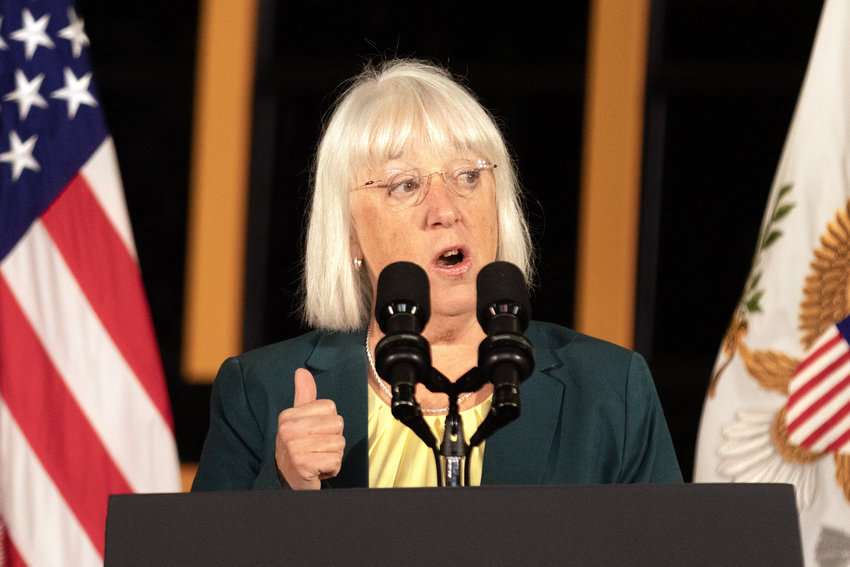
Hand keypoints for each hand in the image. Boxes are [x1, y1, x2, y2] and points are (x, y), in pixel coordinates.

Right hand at [275, 368, 344, 489]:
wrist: (289, 481)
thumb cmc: (298, 448)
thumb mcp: (299, 419)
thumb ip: (304, 396)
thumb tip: (302, 371)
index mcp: (287, 416)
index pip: (330, 407)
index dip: (328, 423)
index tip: (313, 434)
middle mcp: (288, 430)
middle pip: (337, 424)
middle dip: (333, 439)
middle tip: (316, 449)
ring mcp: (294, 448)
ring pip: (339, 443)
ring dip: (333, 455)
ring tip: (318, 459)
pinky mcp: (304, 465)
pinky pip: (336, 460)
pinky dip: (332, 468)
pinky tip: (318, 470)